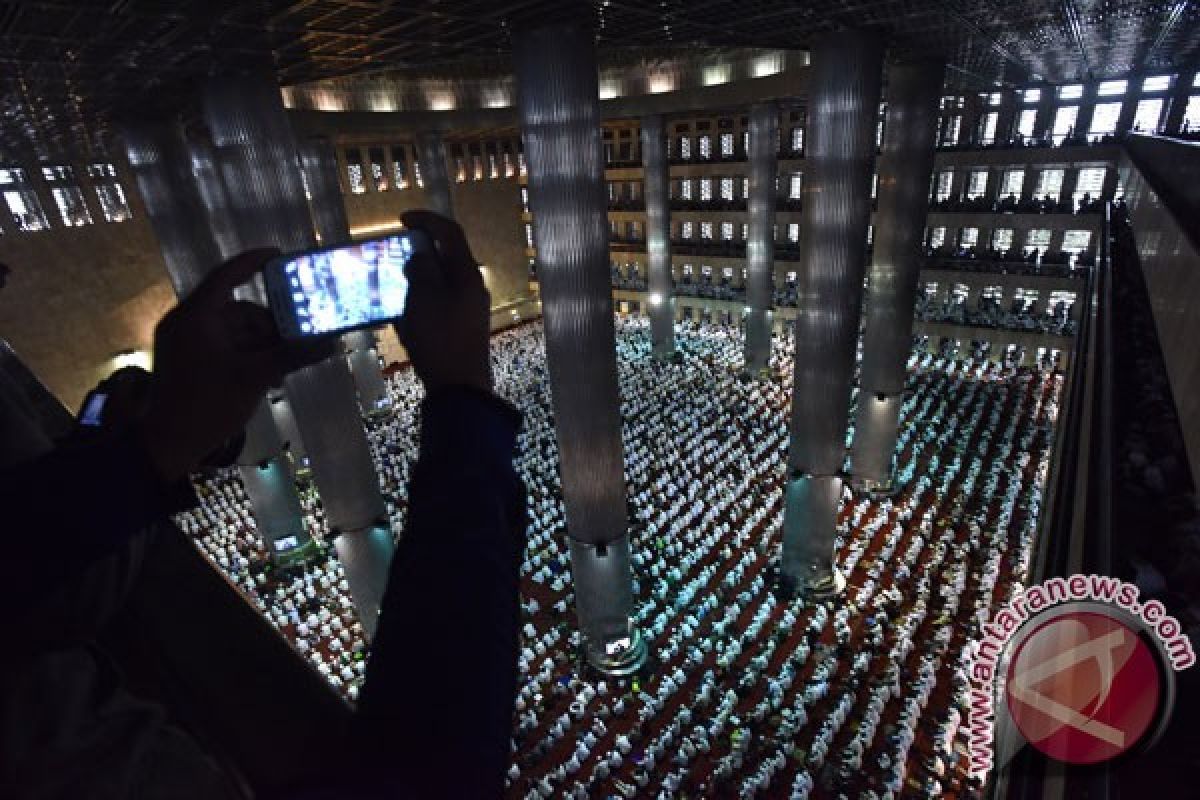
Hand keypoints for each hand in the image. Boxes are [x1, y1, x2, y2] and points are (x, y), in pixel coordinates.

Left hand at [137, 249, 332, 481]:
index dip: (253, 263)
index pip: (226, 276)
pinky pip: (226, 348)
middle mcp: (187, 322)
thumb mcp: (254, 377)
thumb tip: (330, 342)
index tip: (280, 255)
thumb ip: (291, 355)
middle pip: (237, 310)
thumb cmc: (207, 404)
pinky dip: (248, 356)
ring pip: (235, 332)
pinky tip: (269, 375)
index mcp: (195, 316)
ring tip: (284, 367)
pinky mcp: (190, 362)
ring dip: (262, 346)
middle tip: (297, 338)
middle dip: (269, 325)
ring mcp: (187, 343)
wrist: (169, 445)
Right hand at [396, 211, 491, 393]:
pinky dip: (420, 302)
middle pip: (447, 258)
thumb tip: (420, 258)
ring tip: (393, 285)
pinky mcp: (461, 329)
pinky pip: (439, 305)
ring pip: (441, 282)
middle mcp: (472, 288)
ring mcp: (469, 310)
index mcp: (467, 274)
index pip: (450, 233)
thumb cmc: (440, 338)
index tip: (402, 219)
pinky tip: (402, 315)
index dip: (427, 220)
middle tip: (394, 253)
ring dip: (417, 278)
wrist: (459, 388)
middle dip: (419, 252)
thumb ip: (420, 269)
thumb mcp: (423, 297)